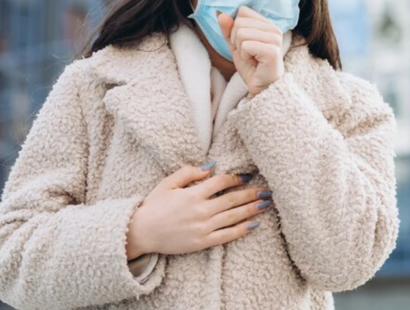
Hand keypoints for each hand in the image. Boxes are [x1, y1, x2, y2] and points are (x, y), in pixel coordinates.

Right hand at [125, 165, 271, 259]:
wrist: (140, 233)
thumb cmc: (153, 206)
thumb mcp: (167, 183)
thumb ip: (189, 172)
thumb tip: (211, 167)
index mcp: (193, 194)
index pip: (221, 182)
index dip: (236, 178)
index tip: (247, 176)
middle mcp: (201, 210)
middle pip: (233, 199)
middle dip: (252, 193)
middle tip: (268, 190)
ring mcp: (203, 227)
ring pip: (234, 216)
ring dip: (252, 209)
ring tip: (266, 204)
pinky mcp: (202, 242)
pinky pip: (227, 235)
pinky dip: (242, 230)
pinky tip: (254, 225)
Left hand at [218, 6, 284, 96]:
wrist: (261, 87)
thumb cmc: (252, 66)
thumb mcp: (236, 45)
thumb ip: (228, 29)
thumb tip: (220, 14)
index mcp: (267, 24)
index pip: (243, 11)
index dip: (236, 27)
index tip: (244, 43)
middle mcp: (274, 29)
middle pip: (239, 22)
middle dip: (236, 40)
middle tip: (248, 53)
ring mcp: (275, 39)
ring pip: (241, 33)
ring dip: (241, 49)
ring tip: (251, 58)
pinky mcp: (272, 51)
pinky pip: (246, 45)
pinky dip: (245, 56)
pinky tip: (254, 62)